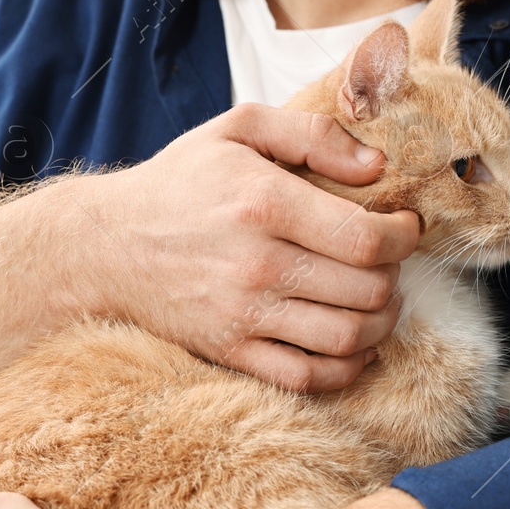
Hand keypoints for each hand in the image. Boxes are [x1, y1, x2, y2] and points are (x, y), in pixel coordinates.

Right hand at [71, 103, 419, 391]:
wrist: (105, 246)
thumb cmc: (180, 183)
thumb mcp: (238, 130)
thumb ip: (313, 134)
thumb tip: (377, 166)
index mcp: (264, 203)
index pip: (367, 238)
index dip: (404, 237)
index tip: (404, 227)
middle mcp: (258, 264)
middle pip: (368, 290)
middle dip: (395, 276)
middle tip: (389, 263)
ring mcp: (244, 316)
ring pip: (348, 338)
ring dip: (382, 324)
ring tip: (379, 302)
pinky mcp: (231, 351)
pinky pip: (309, 378)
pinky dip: (347, 369)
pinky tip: (354, 346)